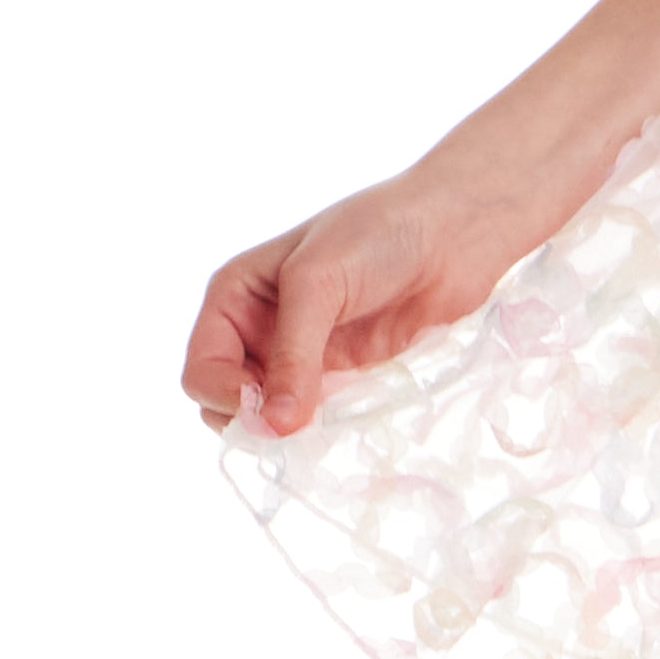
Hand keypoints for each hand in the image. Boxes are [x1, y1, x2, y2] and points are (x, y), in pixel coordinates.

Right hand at [181, 168, 534, 436]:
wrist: (456, 228)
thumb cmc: (379, 233)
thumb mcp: (319, 283)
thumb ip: (294, 355)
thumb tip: (273, 427)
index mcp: (236, 298)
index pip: (203, 370)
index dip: (223, 396)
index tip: (261, 406)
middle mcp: (262, 333)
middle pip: (229, 404)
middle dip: (254, 420)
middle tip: (296, 423)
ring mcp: (304, 358)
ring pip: (273, 418)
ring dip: (291, 430)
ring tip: (325, 422)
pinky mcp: (346, 377)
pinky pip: (320, 419)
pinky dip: (325, 430)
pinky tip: (347, 424)